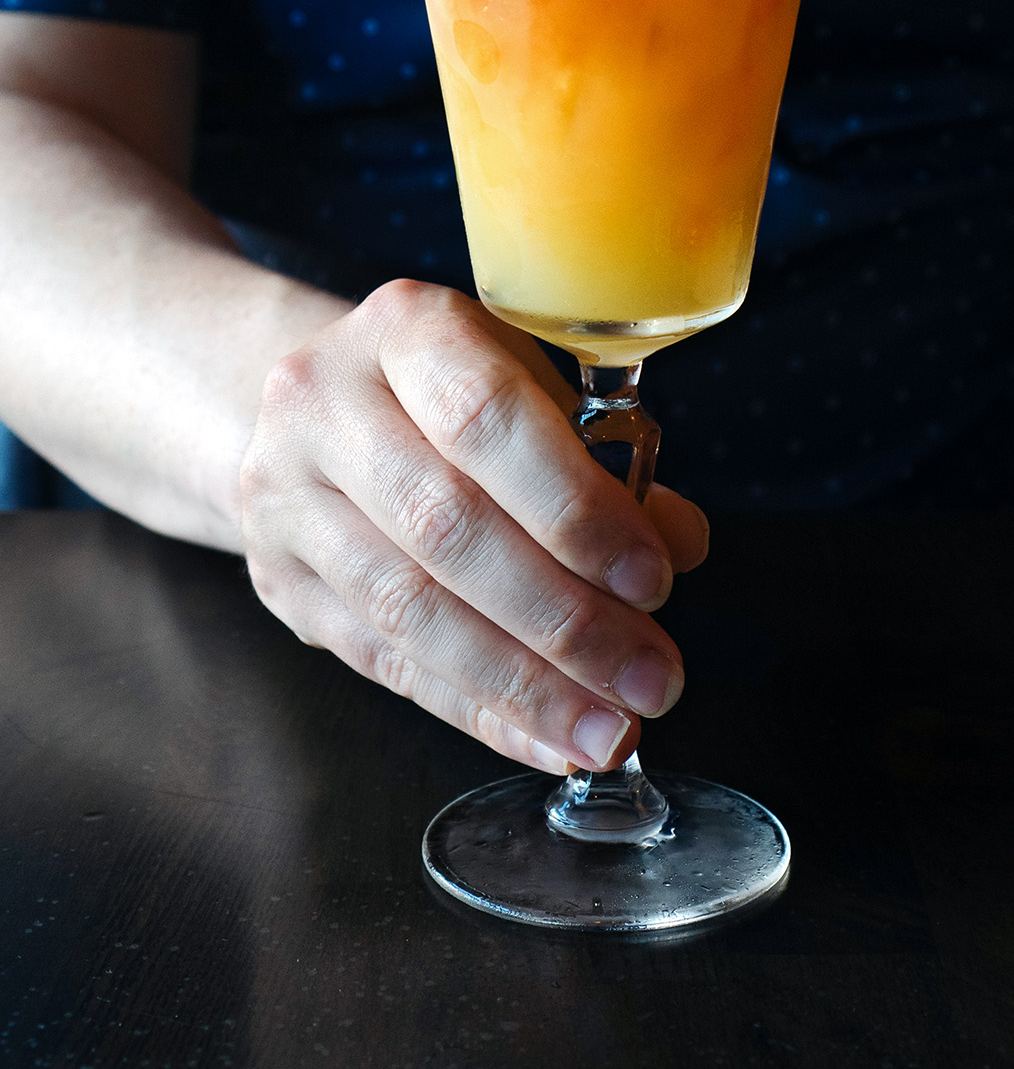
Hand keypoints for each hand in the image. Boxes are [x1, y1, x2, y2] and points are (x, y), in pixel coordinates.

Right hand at [239, 279, 708, 771]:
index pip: (486, 419)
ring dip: (523, 684)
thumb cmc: (451, 389)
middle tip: (651, 678)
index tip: (651, 579)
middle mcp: (323, 402)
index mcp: (403, 329)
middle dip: (563, 618)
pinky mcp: (278, 580)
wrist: (316, 404)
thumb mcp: (531, 384)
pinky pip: (384, 662)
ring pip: (408, 608)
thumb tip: (681, 541)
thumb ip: (605, 457)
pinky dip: (477, 710)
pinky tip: (547, 740)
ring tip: (609, 729)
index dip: (573, 508)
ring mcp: (285, 496)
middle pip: (446, 524)